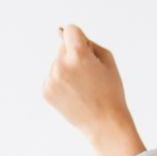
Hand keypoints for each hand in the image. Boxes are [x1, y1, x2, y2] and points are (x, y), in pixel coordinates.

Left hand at [42, 24, 144, 155]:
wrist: (105, 124)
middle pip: (63, 47)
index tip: (87, 52)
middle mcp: (60, 65)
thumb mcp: (108, 61)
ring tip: (83, 89)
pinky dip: (61, 83)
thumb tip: (60, 32)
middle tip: (90, 77)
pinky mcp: (45, 90)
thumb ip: (87, 42)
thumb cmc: (111, 92)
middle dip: (75, 56)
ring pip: (57, 63)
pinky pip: (52, 77)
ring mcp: (51, 78)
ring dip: (68, 70)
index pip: (70, 30)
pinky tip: (74, 95)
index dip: (80, 39)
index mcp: (78, 55)